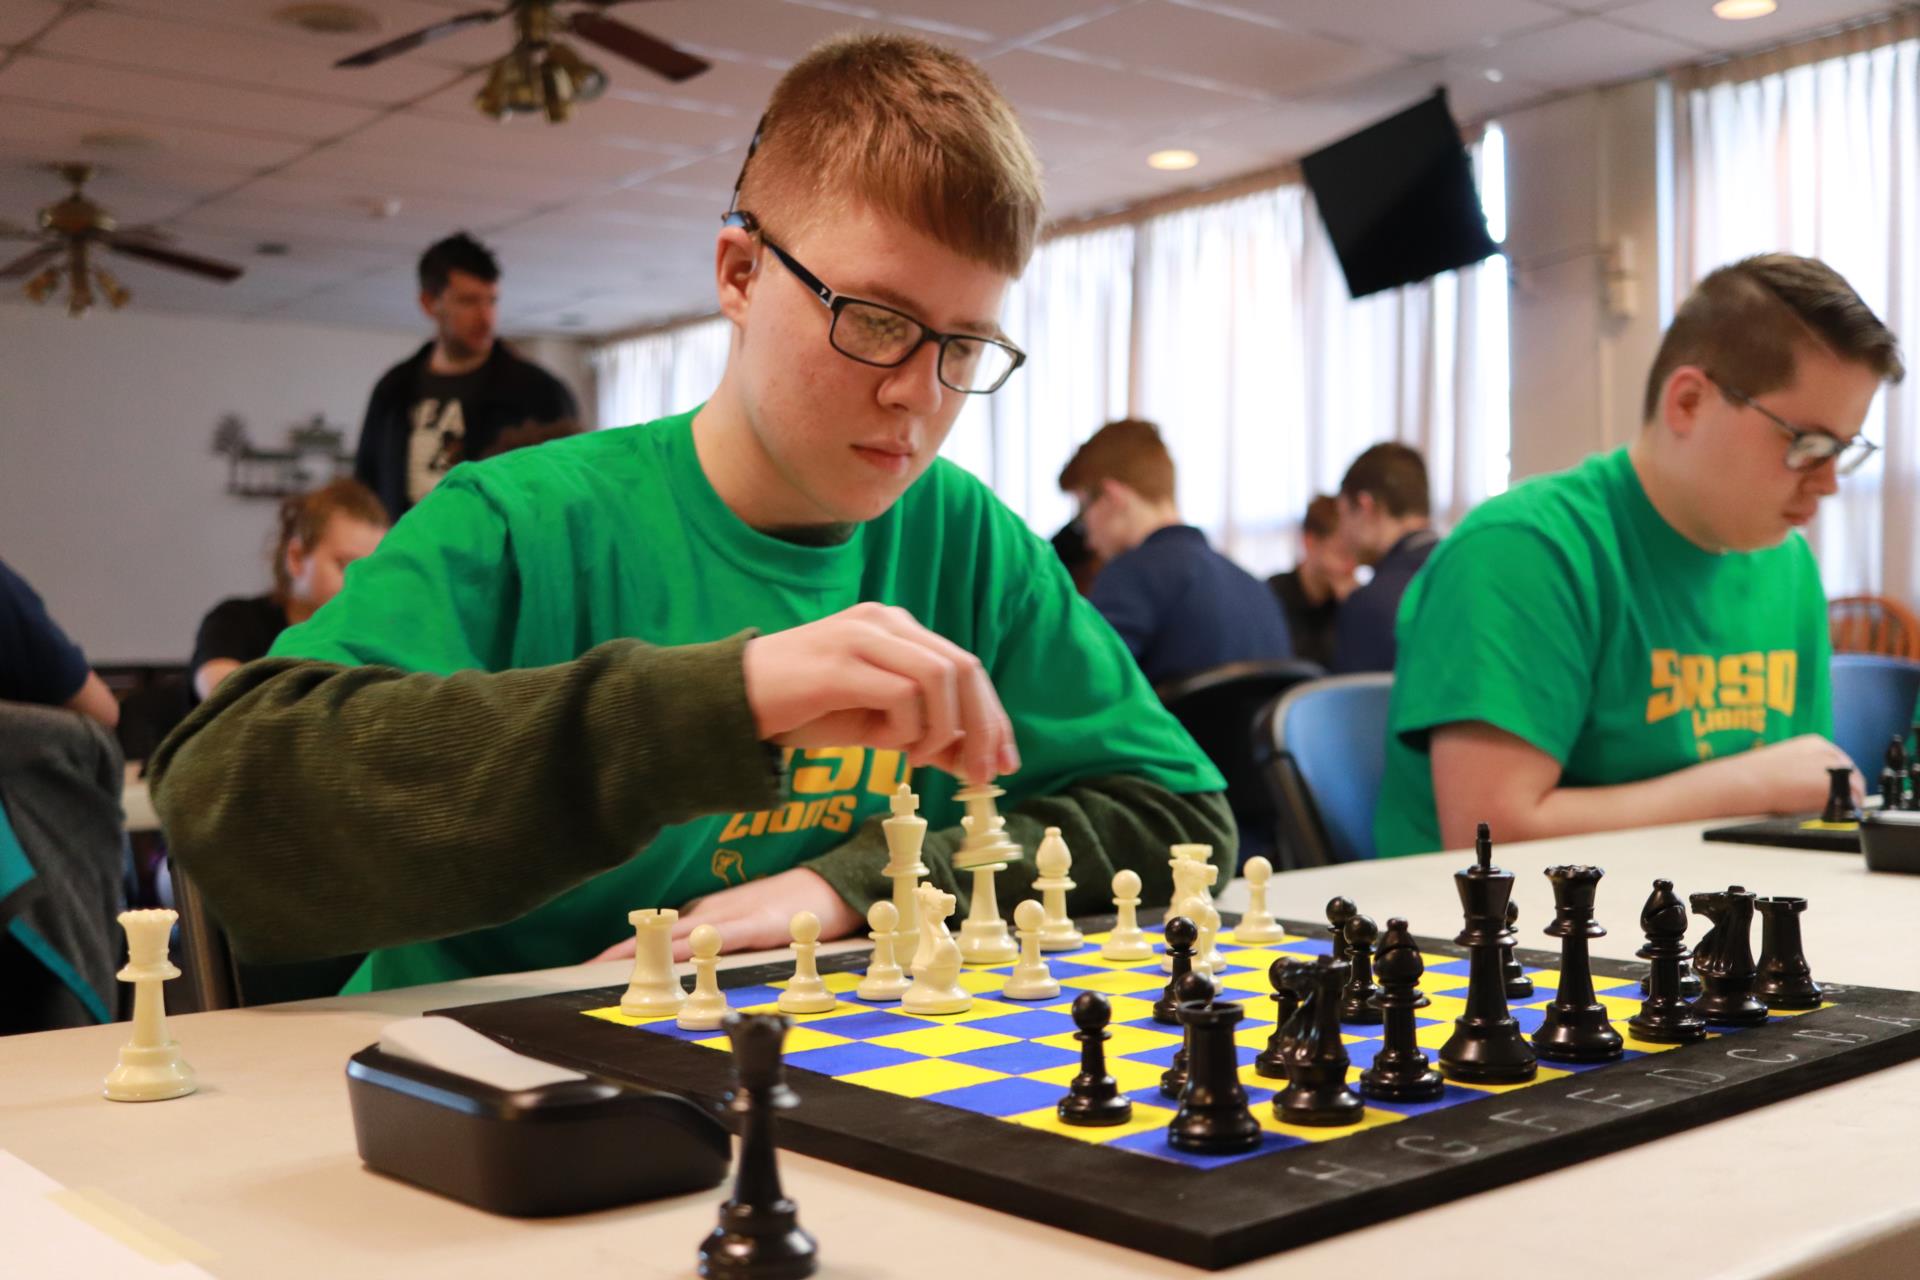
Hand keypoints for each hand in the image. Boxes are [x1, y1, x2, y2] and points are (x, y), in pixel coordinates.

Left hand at [589, 868, 864, 963]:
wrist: (833, 884)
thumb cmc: (793, 905)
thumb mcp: (749, 922)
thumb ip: (722, 937)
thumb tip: (694, 957)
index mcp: (709, 913)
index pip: (657, 931)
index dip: (624, 947)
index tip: (590, 963)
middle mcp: (712, 911)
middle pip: (656, 932)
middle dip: (620, 951)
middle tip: (583, 968)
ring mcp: (731, 916)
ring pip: (676, 934)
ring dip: (642, 948)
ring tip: (608, 964)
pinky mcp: (754, 925)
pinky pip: (715, 939)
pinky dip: (689, 949)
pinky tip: (670, 956)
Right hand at [742, 601, 1017, 783]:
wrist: (731, 702)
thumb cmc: (804, 711)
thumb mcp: (876, 726)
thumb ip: (923, 734)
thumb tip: (974, 762)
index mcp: (897, 628)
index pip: (965, 667)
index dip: (993, 716)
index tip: (1004, 762)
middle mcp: (885, 621)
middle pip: (964, 669)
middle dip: (983, 728)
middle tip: (980, 775)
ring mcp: (863, 637)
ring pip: (940, 678)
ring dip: (939, 729)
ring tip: (913, 756)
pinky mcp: (841, 662)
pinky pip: (902, 695)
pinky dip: (904, 730)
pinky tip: (879, 744)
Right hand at [1713, 734, 1862, 814]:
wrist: (1745, 782)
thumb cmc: (1754, 775)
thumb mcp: (1783, 762)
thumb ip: (1804, 768)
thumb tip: (1812, 784)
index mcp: (1815, 743)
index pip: (1841, 762)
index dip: (1840, 779)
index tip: (1837, 791)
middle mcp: (1829, 752)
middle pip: (1852, 775)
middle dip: (1848, 791)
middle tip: (1840, 806)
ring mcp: (1834, 769)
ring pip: (1855, 789)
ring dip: (1848, 802)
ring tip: (1834, 813)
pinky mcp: (1833, 787)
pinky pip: (1851, 803)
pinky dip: (1846, 811)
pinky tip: (1831, 816)